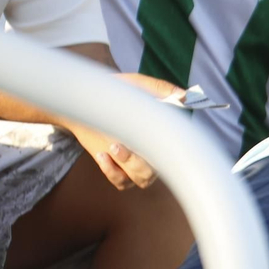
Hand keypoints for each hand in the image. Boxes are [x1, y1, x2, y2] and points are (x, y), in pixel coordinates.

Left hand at [65, 73, 177, 189]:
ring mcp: (136, 163)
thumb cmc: (114, 91)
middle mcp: (152, 152)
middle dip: (143, 161)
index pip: (177, 149)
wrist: (84, 101)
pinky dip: (112, 172)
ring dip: (129, 165)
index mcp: (162, 134)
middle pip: (160, 169)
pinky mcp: (117, 169)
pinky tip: (103, 156)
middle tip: (123, 143)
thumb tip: (184, 96)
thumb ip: (160, 88)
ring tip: (112, 147)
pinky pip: (122, 183)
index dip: (173, 150)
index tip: (160, 139)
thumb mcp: (137, 85)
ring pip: (144, 178)